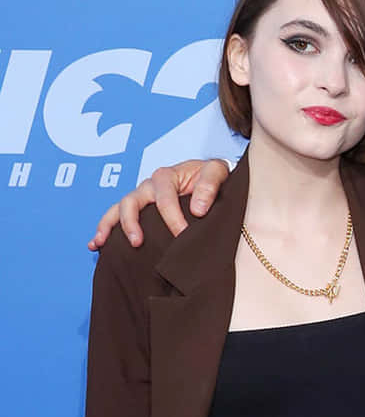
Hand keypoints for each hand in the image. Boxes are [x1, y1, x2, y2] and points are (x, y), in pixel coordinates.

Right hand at [88, 157, 230, 250]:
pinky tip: (96, 244)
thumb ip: (209, 186)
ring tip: (102, 243)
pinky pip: (116, 216)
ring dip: (109, 225)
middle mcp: (149, 185)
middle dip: (132, 222)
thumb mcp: (216, 172)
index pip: (165, 199)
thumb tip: (197, 209)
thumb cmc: (210, 175)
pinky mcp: (139, 208)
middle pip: (132, 201)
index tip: (183, 236)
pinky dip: (104, 229)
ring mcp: (141, 197)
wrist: (208, 177)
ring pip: (119, 208)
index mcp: (166, 176)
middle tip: (138, 242)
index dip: (173, 219)